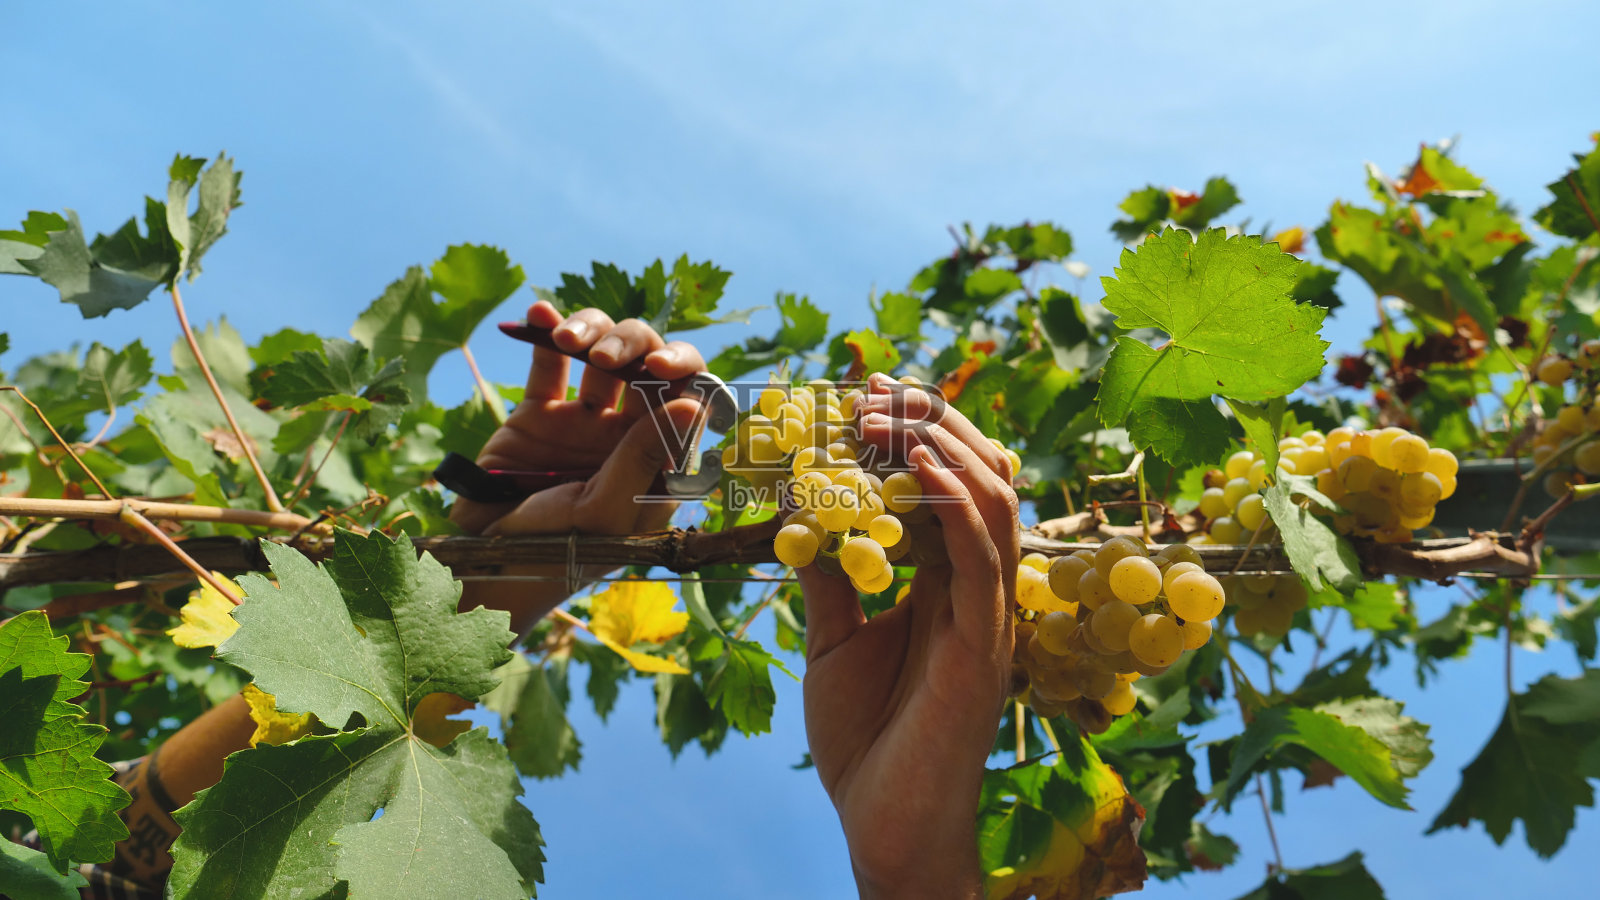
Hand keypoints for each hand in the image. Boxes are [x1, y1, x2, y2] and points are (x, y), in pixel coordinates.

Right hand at [449, 301, 706, 632]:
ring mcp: (584, 420)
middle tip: (606, 358)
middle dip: (634, 344)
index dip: (685, 370)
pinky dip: (547, 331)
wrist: (486, 561)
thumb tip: (694, 403)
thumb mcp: (606, 511)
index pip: (691, 397)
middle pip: (648, 363)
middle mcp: (629, 433)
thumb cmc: (558, 550)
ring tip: (567, 340)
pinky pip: (549, 362)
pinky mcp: (539, 412)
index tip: (661, 368)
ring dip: (592, 331)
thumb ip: (644, 457)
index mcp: (659, 459)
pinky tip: (541, 313)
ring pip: (602, 353)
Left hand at [798, 374, 1018, 898]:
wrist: (883, 824)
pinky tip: (915, 463)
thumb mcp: (834, 641)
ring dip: (941, 447)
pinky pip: (983, 556)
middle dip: (929, 424)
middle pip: (979, 479)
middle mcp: (978, 590)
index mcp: (946, 585)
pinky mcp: (985, 645)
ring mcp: (989, 615)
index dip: (910, 435)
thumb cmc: (865, 740)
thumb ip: (829, 577)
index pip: (945, 487)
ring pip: (994, 503)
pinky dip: (956, 500)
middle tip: (874, 391)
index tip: (862, 395)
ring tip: (887, 416)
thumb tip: (799, 514)